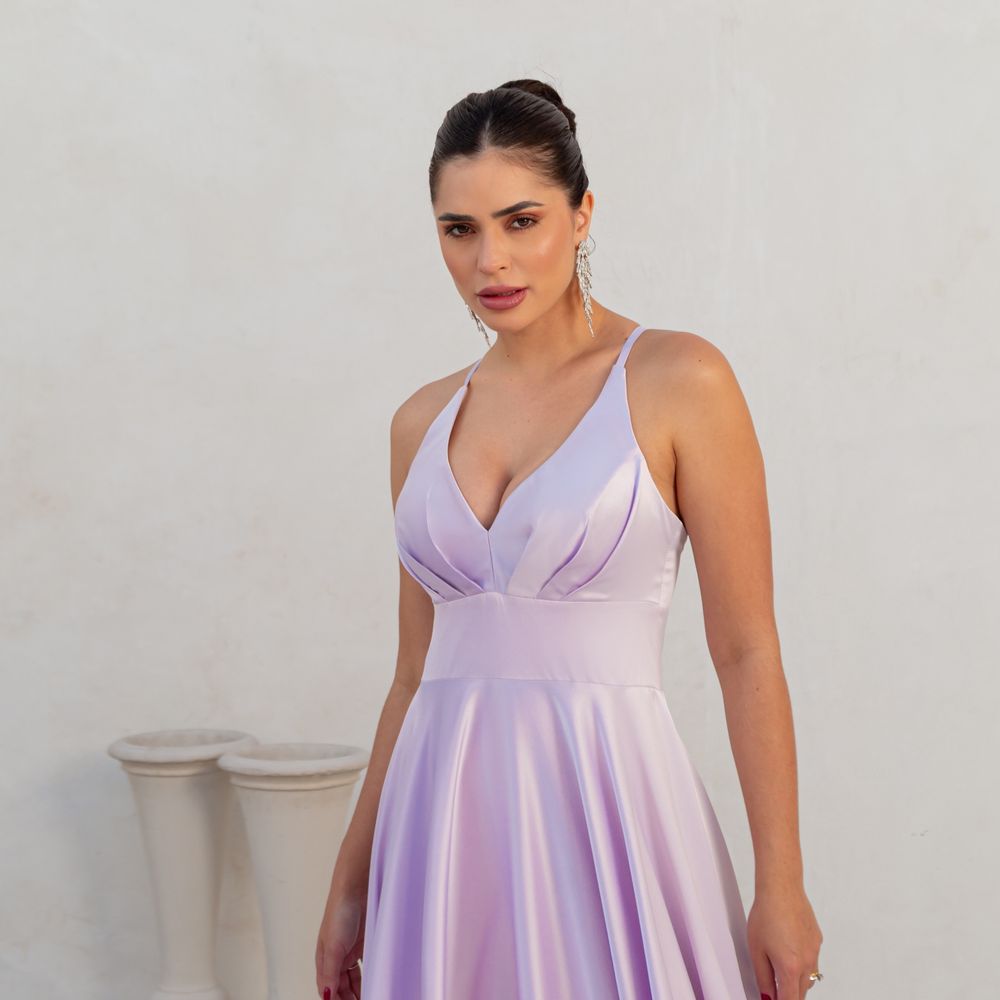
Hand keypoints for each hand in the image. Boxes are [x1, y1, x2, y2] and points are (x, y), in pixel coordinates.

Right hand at [315, 885, 364, 999]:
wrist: (357, 885)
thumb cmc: (340, 910)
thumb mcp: (333, 945)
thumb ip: (330, 972)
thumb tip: (326, 995)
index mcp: (325, 960)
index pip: (328, 990)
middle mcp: (337, 958)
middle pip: (340, 988)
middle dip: (348, 998)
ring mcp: (351, 951)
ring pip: (352, 980)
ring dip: (357, 992)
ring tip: (369, 998)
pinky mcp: (365, 944)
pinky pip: (364, 968)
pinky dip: (367, 979)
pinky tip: (374, 984)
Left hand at [747, 883, 822, 999]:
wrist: (781, 888)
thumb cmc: (766, 914)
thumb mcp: (756, 950)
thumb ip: (763, 978)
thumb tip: (767, 996)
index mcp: (790, 968)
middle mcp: (807, 963)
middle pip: (801, 993)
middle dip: (788, 994)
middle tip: (774, 988)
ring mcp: (815, 951)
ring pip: (809, 978)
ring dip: (797, 980)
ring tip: (780, 967)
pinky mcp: (818, 940)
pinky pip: (812, 960)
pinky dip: (802, 963)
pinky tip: (789, 948)